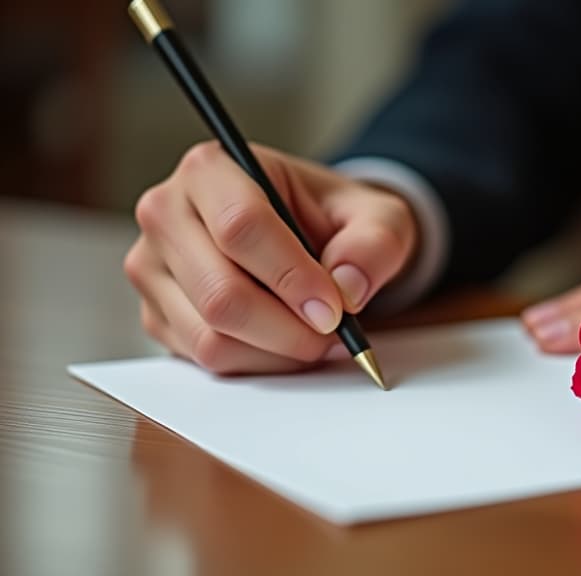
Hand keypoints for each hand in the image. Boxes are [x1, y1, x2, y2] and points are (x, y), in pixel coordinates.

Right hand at [124, 142, 417, 373]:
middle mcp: (167, 213)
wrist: (309, 236)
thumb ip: (374, 244)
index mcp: (212, 168)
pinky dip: (259, 363)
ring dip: (277, 351)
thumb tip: (348, 288)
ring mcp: (152, 267)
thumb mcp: (377, 217)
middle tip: (336, 334)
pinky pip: (206, 359)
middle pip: (221, 293)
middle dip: (289, 328)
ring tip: (319, 337)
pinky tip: (288, 342)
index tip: (335, 309)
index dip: (292, 276)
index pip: (240, 227)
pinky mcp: (155, 313)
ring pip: (212, 336)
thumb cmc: (334, 218)